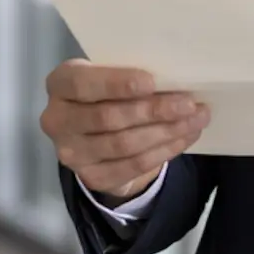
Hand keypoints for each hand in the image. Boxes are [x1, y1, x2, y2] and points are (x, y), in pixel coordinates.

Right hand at [40, 58, 209, 202]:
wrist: (95, 133)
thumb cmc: (107, 91)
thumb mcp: (108, 75)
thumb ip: (127, 75)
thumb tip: (174, 78)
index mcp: (60, 84)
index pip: (83, 84)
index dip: (117, 84)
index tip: (152, 82)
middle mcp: (57, 120)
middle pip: (108, 117)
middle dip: (153, 110)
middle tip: (189, 103)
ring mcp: (71, 153)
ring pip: (124, 145)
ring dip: (165, 132)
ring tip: (196, 119)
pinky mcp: (91, 177)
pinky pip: (132, 166)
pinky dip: (163, 151)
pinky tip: (184, 137)